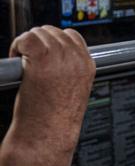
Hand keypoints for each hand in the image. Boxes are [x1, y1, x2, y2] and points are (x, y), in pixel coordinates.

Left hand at [0, 26, 94, 165]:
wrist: (47, 134)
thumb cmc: (55, 120)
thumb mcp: (72, 91)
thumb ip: (69, 70)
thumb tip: (55, 57)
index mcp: (88, 67)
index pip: (72, 37)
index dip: (54, 43)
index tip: (43, 56)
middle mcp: (77, 60)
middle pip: (53, 31)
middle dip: (38, 43)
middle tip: (29, 61)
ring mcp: (59, 58)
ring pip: (38, 33)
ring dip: (26, 45)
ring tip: (22, 64)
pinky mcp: (41, 59)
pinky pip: (26, 39)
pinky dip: (17, 46)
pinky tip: (17, 61)